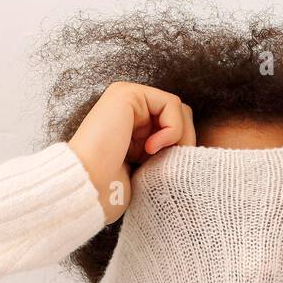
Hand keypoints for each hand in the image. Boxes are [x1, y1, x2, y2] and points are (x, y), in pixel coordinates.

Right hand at [68, 82, 195, 222]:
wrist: (88, 189)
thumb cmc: (113, 190)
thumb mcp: (149, 170)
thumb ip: (167, 153)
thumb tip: (193, 148)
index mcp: (132, 127)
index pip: (176, 129)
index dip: (180, 151)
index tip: (163, 172)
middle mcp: (129, 109)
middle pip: (181, 116)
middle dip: (183, 142)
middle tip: (166, 165)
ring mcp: (126, 98)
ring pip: (180, 110)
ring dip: (178, 138)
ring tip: (156, 158)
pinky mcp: (126, 93)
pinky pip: (172, 104)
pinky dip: (172, 129)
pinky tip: (151, 148)